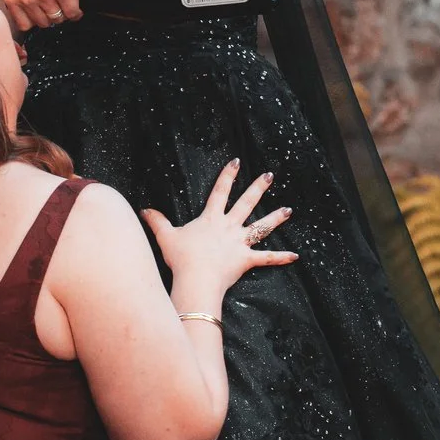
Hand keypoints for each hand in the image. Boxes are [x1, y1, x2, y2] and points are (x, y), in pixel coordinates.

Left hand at [1, 0, 88, 31]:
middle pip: (43, 24)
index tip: (42, 8)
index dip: (36, 18)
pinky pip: (73, 13)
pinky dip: (77, 9)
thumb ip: (18, 1)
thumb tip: (23, 24)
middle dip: (52, 14)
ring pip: (58, 19)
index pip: (24, 25)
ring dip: (65, 11)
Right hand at [141, 161, 295, 294]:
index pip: (220, 191)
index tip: (237, 161)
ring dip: (275, 218)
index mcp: (211, 219)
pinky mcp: (246, 260)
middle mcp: (228, 227)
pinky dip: (280, 257)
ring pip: (261, 227)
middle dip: (258, 188)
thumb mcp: (165, 236)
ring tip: (289, 210)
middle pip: (246, 203)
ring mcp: (239, 243)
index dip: (228, 175)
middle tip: (269, 175)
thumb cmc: (181, 258)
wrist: (196, 279)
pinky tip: (295, 255)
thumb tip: (143, 209)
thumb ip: (156, 221)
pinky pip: (266, 258)